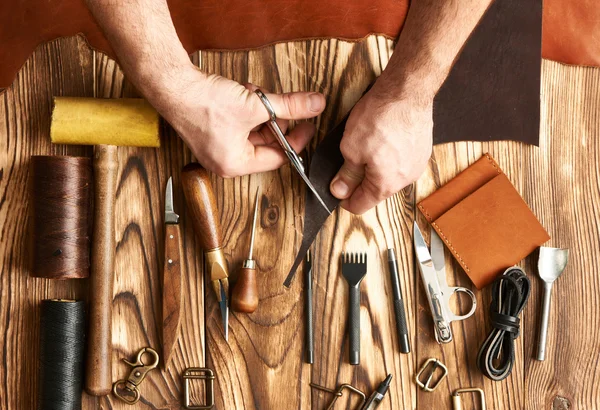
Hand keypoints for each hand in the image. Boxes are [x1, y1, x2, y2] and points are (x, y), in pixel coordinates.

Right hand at [151, 65, 325, 176]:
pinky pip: (240, 123)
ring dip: (261, 110)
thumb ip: (290, 106)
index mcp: (235, 164)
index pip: (278, 158)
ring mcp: (217, 146)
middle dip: (276, 120)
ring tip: (257, 93)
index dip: (296, 139)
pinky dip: (247, 107)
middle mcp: (225, 160)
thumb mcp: (256, 106)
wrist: (172, 85)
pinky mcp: (212, 130)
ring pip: (254, 129)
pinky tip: (245, 92)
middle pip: (266, 143)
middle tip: (283, 104)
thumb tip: (314, 106)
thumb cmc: (203, 103)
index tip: (307, 124)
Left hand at [330, 84, 432, 213]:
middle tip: (345, 164)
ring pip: (389, 174)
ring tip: (364, 147)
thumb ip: (346, 174)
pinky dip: (389, 155)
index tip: (336, 190)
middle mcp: (405, 179)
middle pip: (377, 191)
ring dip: (375, 167)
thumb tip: (339, 190)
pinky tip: (381, 139)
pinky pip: (401, 160)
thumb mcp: (351, 148)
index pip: (361, 205)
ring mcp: (417, 163)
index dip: (345, 200)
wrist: (407, 90)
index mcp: (386, 184)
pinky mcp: (422, 148)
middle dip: (359, 182)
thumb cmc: (381, 117)